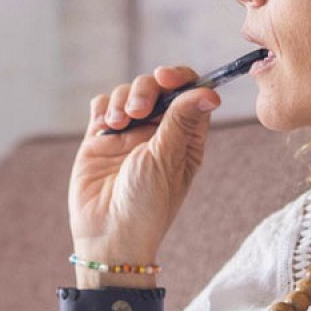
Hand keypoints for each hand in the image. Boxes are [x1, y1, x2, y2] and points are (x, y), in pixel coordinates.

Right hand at [69, 66, 221, 264]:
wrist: (108, 233)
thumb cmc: (147, 204)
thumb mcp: (168, 159)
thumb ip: (182, 120)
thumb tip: (210, 92)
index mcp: (185, 137)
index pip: (189, 93)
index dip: (180, 78)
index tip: (166, 77)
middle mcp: (158, 131)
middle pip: (156, 86)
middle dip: (145, 90)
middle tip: (138, 111)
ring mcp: (128, 133)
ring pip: (126, 92)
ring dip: (121, 100)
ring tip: (116, 125)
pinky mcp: (100, 138)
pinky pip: (102, 106)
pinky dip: (103, 108)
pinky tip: (104, 127)